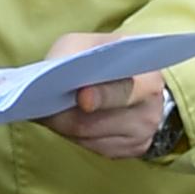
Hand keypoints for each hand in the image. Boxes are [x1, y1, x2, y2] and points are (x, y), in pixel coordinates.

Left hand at [40, 28, 171, 159]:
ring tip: (47, 112)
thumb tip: (54, 78)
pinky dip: (73, 135)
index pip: (125, 92)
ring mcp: (143, 134)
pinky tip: (65, 122)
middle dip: (67, 115)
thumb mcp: (86, 44)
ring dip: (64, 126)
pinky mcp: (132, 150)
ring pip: (90, 137)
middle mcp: (152, 110)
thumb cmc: (100, 58)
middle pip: (99, 122)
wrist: (125, 75)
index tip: (81, 98)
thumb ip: (72, 54)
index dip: (102, 96)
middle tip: (42, 110)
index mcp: (149, 78)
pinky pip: (94, 148)